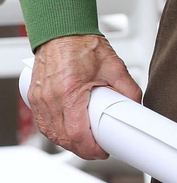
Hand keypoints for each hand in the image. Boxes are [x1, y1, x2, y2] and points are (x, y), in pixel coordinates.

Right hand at [27, 34, 140, 159]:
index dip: (91, 148)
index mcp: (69, 92)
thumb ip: (128, 88)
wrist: (62, 31)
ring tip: (86, 143)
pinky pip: (43, 123)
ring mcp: (40, 99)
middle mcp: (51, 98)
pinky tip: (67, 132)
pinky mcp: (35, 98)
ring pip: (51, 134)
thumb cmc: (82, 45)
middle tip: (98, 149)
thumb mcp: (114, 66)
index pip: (77, 134)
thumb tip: (136, 105)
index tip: (102, 151)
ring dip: (68, 142)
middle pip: (63, 138)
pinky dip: (55, 132)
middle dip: (82, 149)